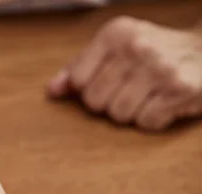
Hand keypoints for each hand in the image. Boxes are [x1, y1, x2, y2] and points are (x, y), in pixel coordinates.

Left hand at [48, 17, 201, 130]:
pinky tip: (162, 103)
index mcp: (116, 33)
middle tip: (131, 90)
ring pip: (119, 115)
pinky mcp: (179, 91)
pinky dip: (153, 120)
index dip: (90, 89)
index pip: (78, 81)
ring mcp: (159, 69)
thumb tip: (52, 91)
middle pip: (96, 102)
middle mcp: (137, 47)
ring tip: (147, 96)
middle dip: (109, 103)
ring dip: (131, 113)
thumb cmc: (154, 52)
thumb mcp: (115, 48)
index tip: (108, 81)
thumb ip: (80, 66)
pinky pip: (146, 123)